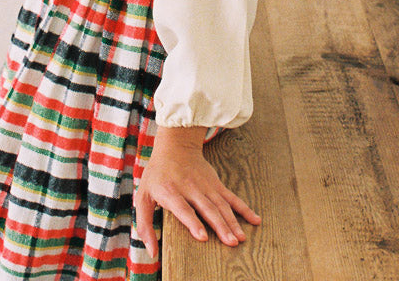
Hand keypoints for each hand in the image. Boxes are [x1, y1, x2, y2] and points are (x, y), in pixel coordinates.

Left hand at [134, 125, 260, 257]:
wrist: (175, 145)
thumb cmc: (157, 175)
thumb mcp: (142, 196)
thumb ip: (144, 224)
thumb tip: (152, 252)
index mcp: (170, 191)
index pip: (183, 209)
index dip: (193, 223)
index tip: (203, 237)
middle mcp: (190, 188)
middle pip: (207, 209)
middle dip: (220, 226)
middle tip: (232, 243)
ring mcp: (206, 186)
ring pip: (221, 205)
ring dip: (232, 222)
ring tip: (241, 238)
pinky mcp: (216, 184)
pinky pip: (231, 197)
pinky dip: (244, 209)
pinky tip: (255, 219)